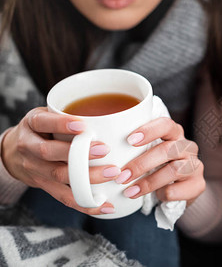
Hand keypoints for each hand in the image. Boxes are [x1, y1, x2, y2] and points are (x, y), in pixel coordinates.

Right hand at [2, 107, 118, 214]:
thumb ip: (69, 113)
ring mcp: (35, 169)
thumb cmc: (42, 129)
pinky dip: (86, 203)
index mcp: (32, 125)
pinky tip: (105, 204)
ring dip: (87, 177)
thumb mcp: (48, 114)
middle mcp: (29, 147)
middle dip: (78, 153)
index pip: (43, 123)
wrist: (13, 153)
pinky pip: (64, 197)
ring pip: (59, 176)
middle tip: (105, 150)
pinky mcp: (44, 186)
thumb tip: (112, 112)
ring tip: (112, 173)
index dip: (61, 124)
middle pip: (50, 152)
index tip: (83, 125)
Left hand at [115, 117, 204, 205]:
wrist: (179, 190)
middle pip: (167, 150)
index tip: (129, 140)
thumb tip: (99, 147)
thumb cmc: (156, 166)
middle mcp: (187, 146)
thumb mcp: (147, 152)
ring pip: (173, 170)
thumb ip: (132, 147)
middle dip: (141, 164)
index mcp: (174, 133)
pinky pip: (178, 189)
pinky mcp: (198, 184)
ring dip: (149, 182)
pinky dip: (162, 194)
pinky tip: (154, 197)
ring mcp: (195, 165)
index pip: (165, 124)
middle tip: (121, 176)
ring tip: (130, 191)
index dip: (149, 131)